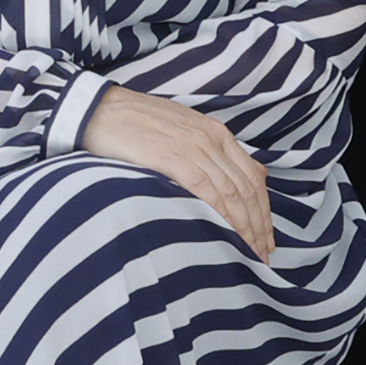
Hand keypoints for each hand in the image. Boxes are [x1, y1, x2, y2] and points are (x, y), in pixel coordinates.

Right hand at [83, 87, 271, 259]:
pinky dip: (221, 215)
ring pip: (232, 193)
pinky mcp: (171, 158)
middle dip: (259, 226)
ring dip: (244, 227)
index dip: (264, 210)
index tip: (265, 237)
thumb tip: (234, 175)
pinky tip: (226, 235)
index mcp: (216, 132)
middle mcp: (211, 138)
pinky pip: (206, 191)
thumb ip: (209, 151)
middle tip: (262, 255)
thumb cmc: (135, 123)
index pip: (254, 176)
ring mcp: (193, 147)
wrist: (99, 109)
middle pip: (248, 189)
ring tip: (247, 254)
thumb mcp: (182, 129)